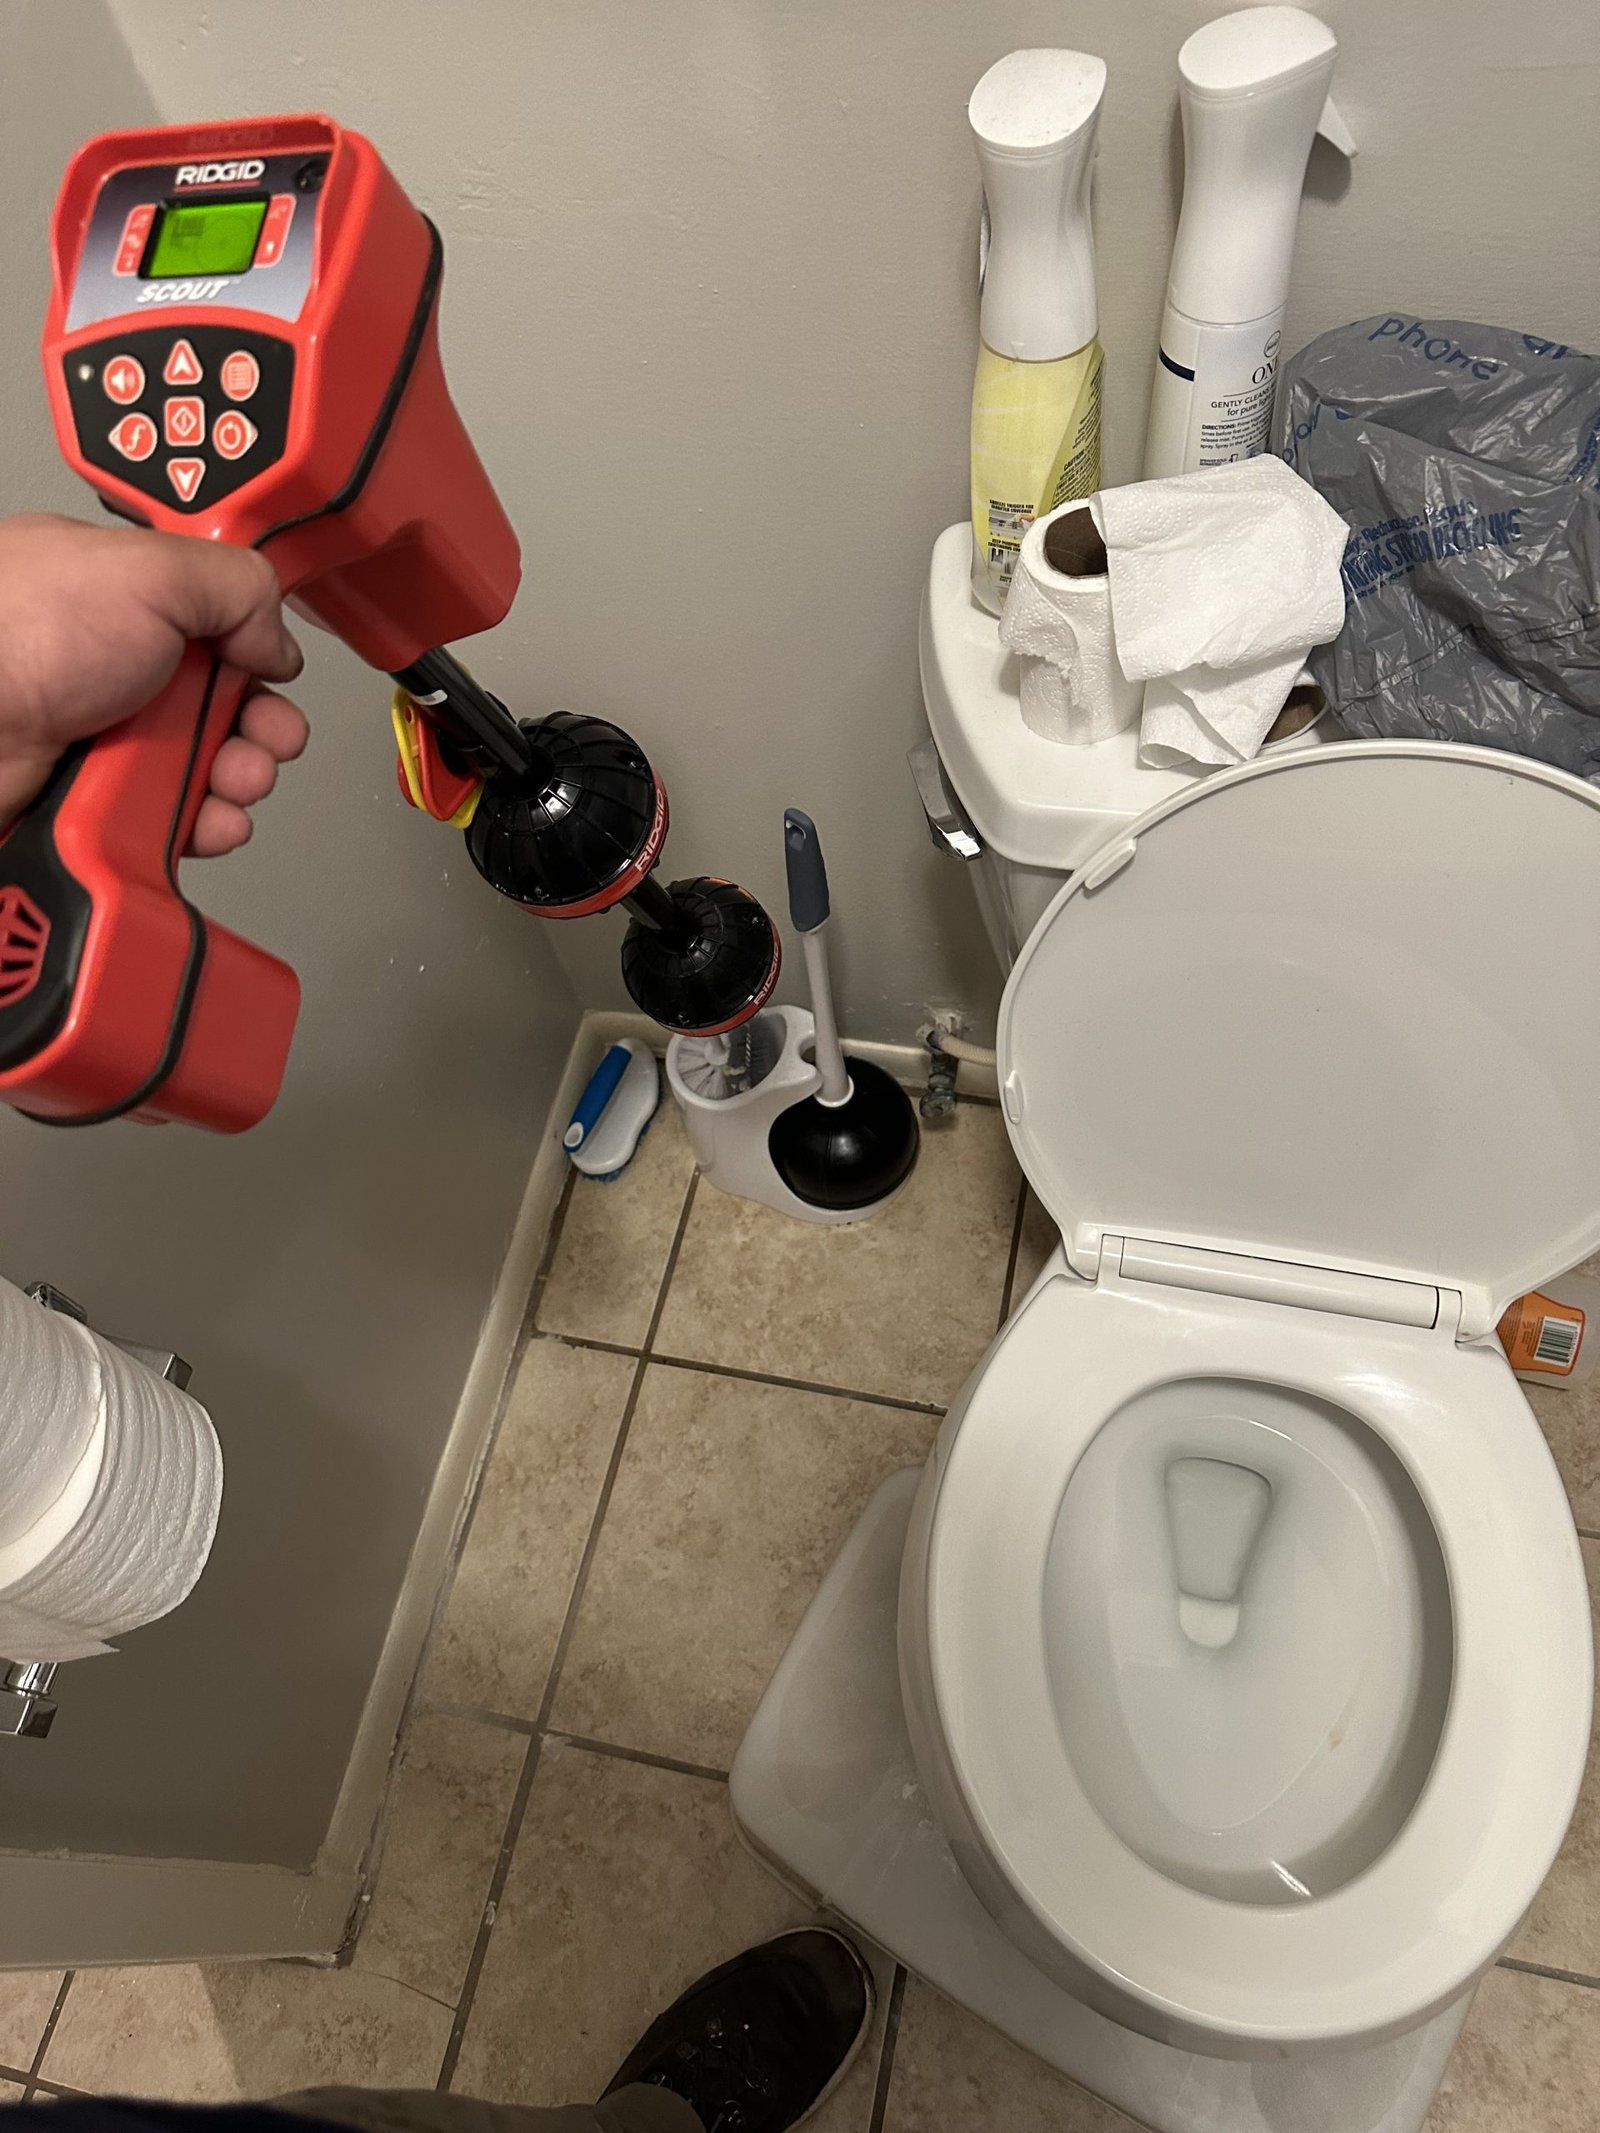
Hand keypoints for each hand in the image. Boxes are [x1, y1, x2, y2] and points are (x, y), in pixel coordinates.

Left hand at [0, 513, 308, 855]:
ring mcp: (104, 739)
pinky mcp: (99, 805)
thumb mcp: (147, 572)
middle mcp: (109, 669)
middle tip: (262, 735)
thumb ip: (234, 587)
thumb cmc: (12, 637)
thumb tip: (277, 639)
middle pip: (222, 704)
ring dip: (237, 781)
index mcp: (117, 598)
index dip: (254, 650)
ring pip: (204, 770)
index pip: (214, 623)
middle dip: (259, 726)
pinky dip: (203, 827)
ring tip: (231, 781)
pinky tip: (208, 819)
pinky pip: (175, 824)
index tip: (271, 672)